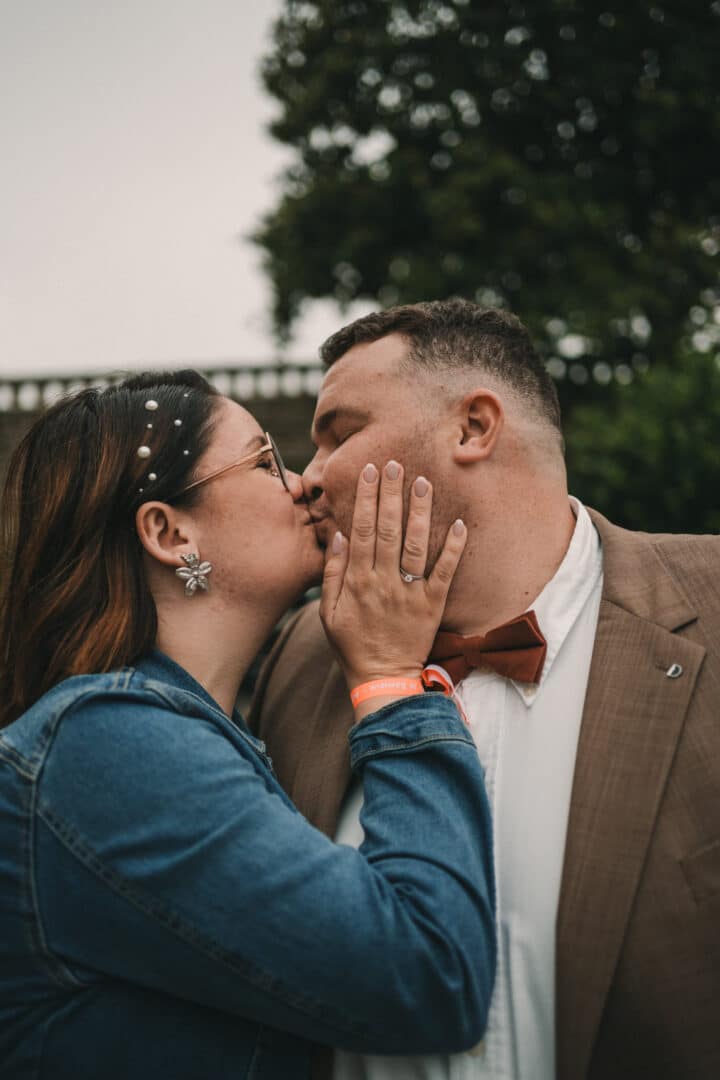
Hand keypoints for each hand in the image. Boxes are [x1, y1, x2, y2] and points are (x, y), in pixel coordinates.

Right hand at [320, 460, 466, 714]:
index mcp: (357, 580)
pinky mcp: (432, 605)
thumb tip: (338, 535)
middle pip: (387, 529)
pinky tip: (459, 524)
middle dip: (391, 494)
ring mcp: (409, 592)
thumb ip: (332, 573)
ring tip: (423, 482)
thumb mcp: (328, 611)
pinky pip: (444, 573)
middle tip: (396, 464)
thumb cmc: (352, 644)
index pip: (361, 529)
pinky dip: (452, 548)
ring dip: (419, 511)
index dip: (366, 499)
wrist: (382, 678)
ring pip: (414, 544)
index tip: (370, 472)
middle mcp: (383, 581)